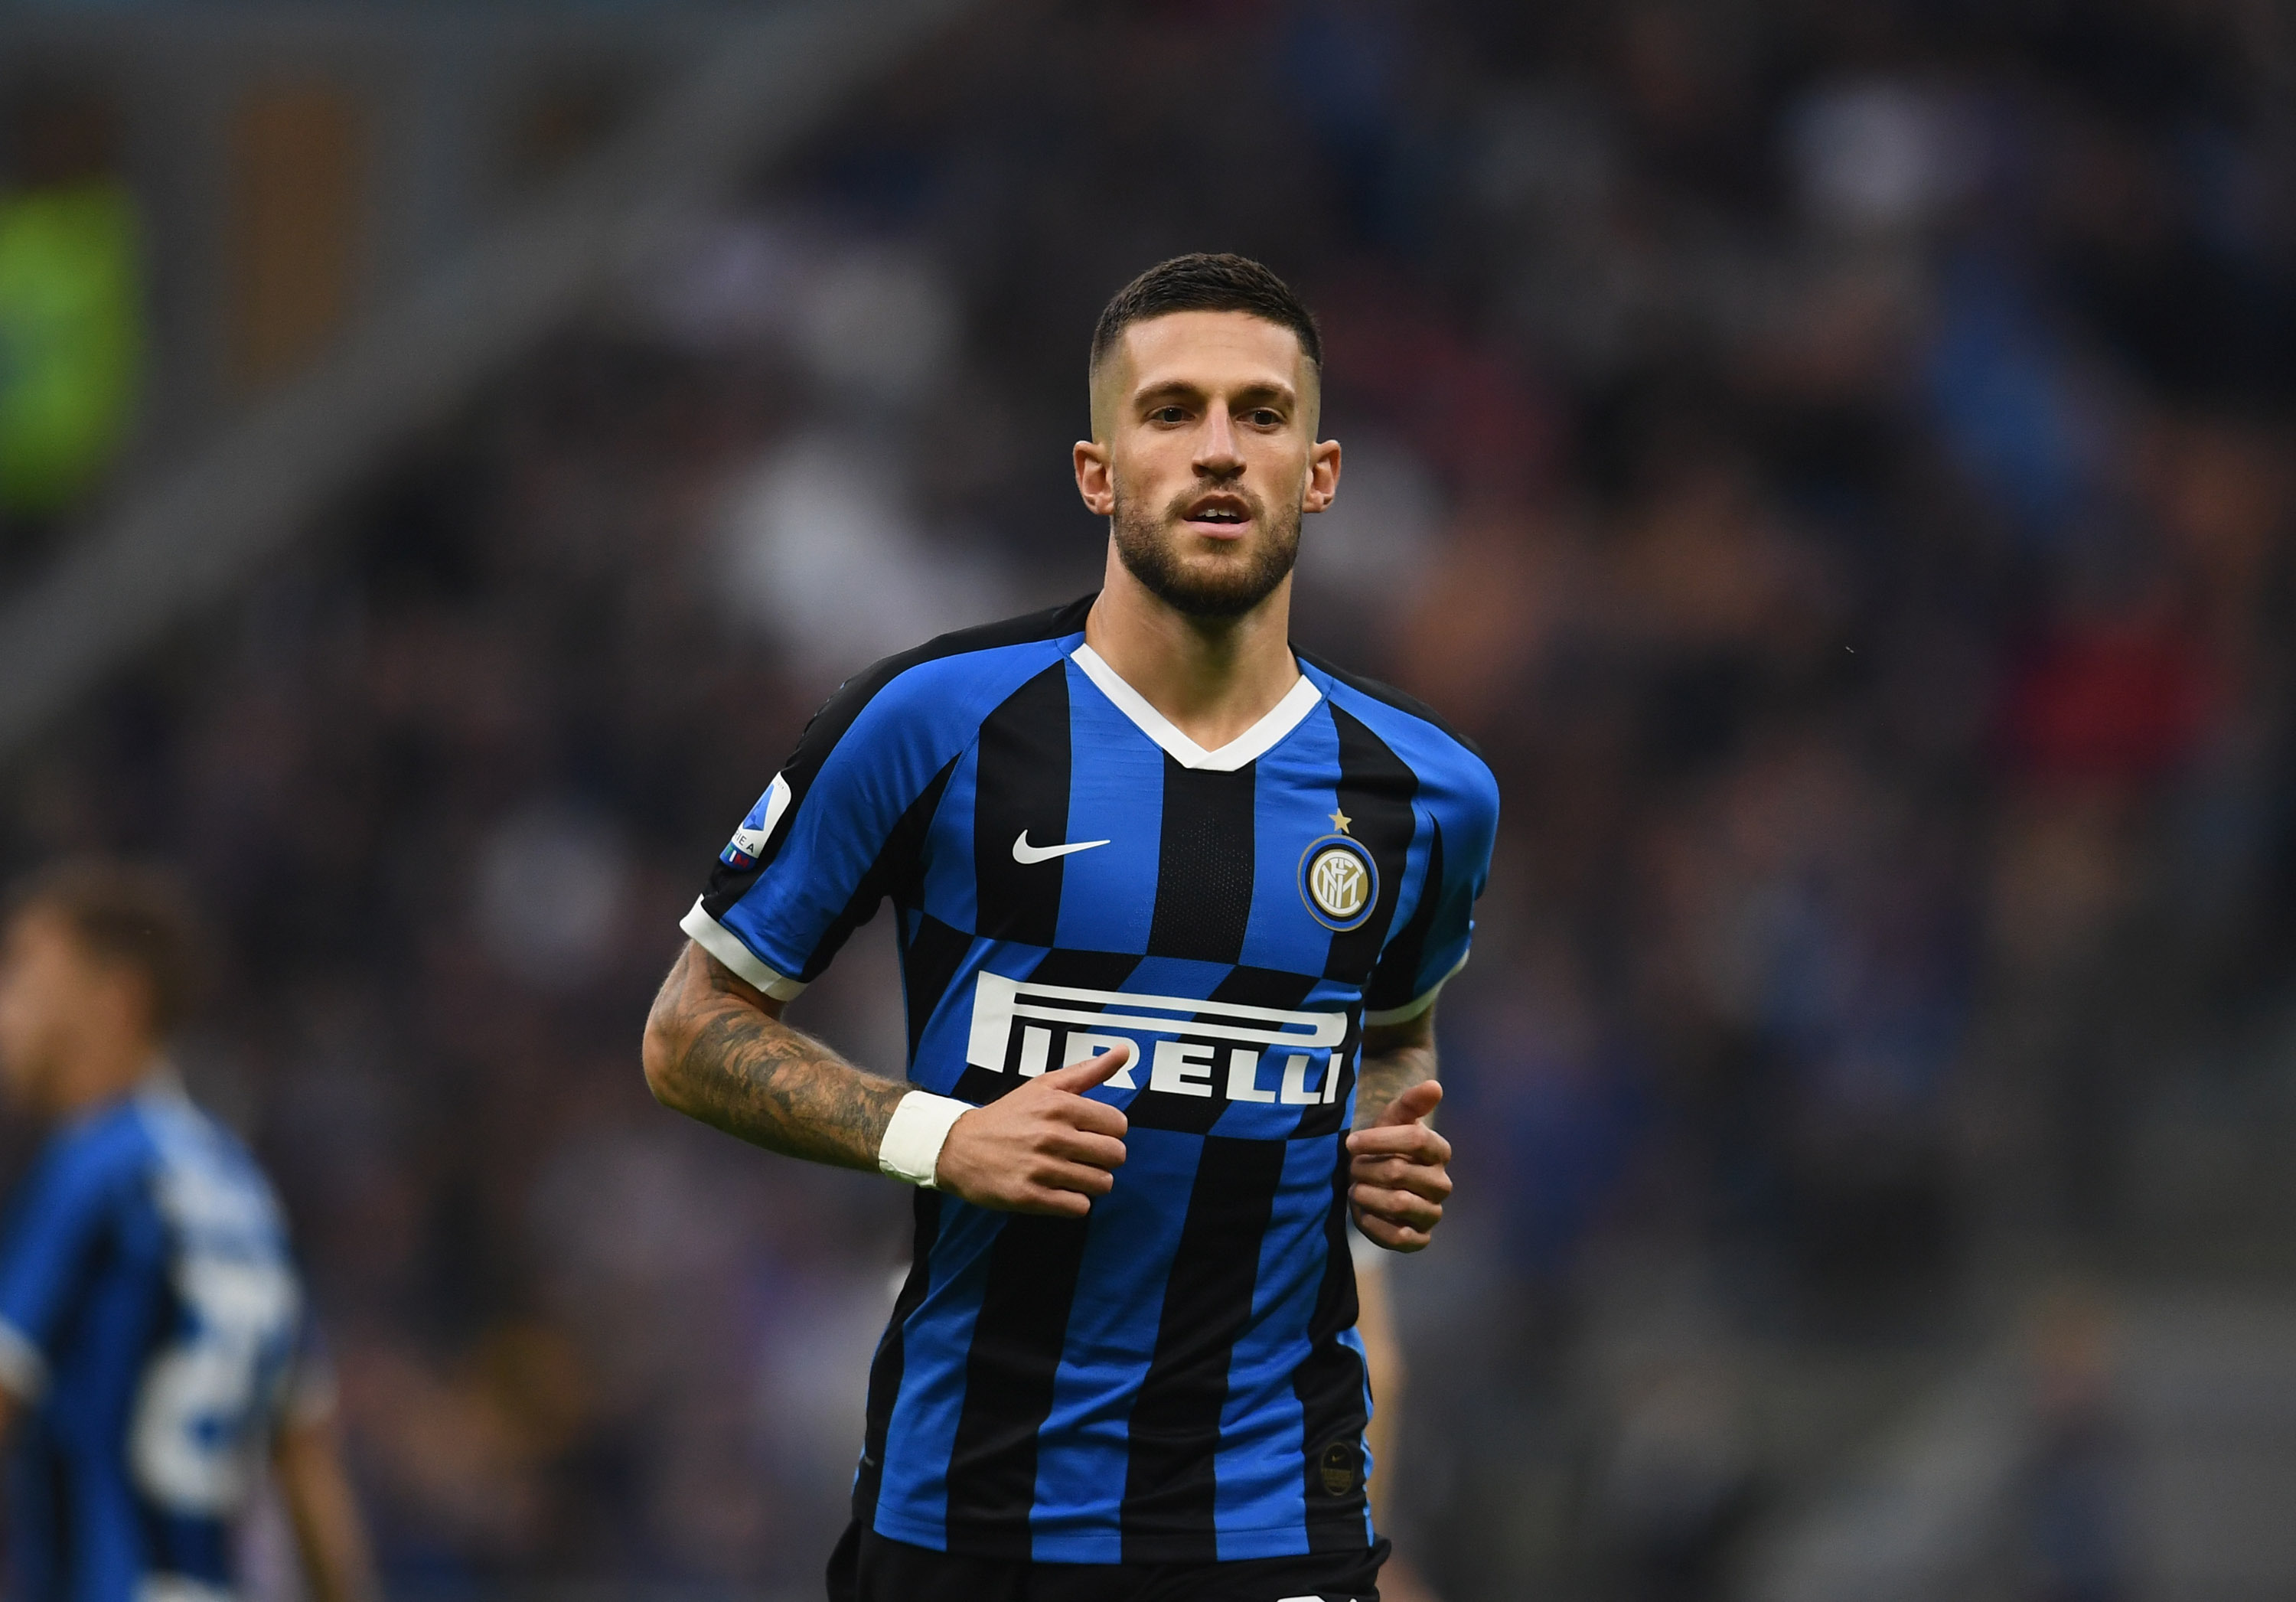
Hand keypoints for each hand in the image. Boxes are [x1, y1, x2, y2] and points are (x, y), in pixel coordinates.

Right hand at [934, 1044, 1131, 1215]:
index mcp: (1059, 1105)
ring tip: (1070, 1173)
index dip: (1109, 1131)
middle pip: (1116, 1155)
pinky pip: (1079, 1207)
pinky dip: (1073, 1202)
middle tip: (1083, 1156)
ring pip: (1102, 1184)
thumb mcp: (1044, 1086)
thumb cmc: (1008, 1116)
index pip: (1118, 1125)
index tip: (1090, 1133)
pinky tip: (1058, 1191)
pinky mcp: (1029, 1197)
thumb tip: (1125, 1050)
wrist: (958, 1147)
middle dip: (1104, 1158)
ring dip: (1091, 1182)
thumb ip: (1088, 1071)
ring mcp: (1040, 1168)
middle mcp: (1052, 1135)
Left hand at [1347, 1079, 1449, 1250]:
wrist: (1373, 1183)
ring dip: (1366, 1194)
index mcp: (1439, 1151)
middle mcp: (1442, 1184)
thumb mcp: (1392, 1120)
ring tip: (1356, 1188)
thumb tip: (1435, 1086)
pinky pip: (1398, 1237)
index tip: (1351, 1142)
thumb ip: (1411, 1103)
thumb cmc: (1383, 1146)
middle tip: (1352, 1168)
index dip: (1379, 1140)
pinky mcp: (1420, 1239)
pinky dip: (1372, 1224)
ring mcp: (1433, 1213)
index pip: (1416, 1139)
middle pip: (1399, 1172)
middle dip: (1366, 1168)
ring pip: (1398, 1204)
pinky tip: (1362, 1211)